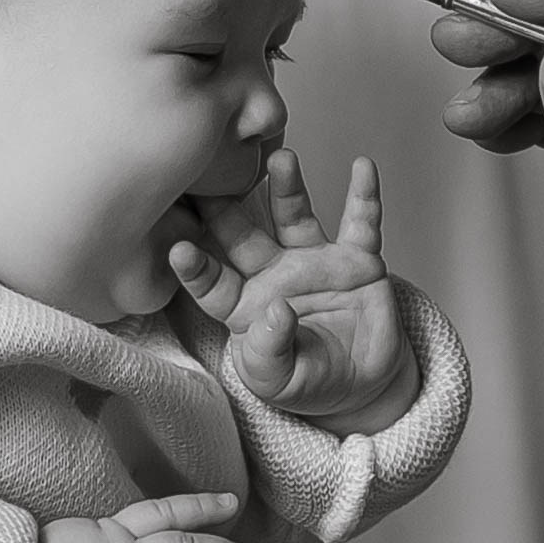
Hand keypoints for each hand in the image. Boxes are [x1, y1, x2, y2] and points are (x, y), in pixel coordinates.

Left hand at [170, 149, 418, 436]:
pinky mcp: (356, 260)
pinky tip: (363, 167)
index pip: (214, 284)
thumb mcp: (280, 380)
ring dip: (287, 187)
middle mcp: (273, 274)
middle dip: (227, 207)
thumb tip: (276, 311)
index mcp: (244, 306)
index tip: (178, 249)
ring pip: (295, 217)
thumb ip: (270, 351)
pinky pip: (361, 224)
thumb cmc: (308, 380)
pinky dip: (364, 196)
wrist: (361, 383)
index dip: (196, 268)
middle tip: (209, 173)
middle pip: (244, 236)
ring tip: (281, 159)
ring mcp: (314, 261)